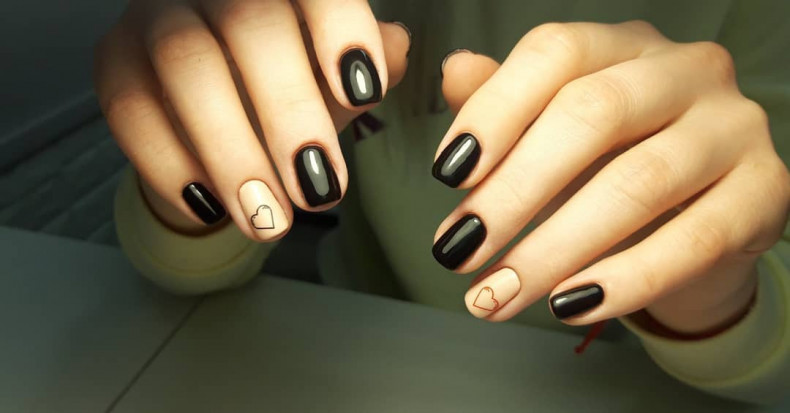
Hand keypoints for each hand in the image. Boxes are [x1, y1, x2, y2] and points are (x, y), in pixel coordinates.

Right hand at [95, 0, 409, 238]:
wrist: (215, 126)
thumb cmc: (287, 91)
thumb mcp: (336, 81)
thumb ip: (370, 64)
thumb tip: (396, 47)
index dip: (340, 29)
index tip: (364, 93)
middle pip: (248, 24)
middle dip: (290, 114)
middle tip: (321, 191)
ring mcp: (158, 16)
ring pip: (186, 63)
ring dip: (232, 151)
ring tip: (270, 219)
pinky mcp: (114, 59)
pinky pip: (130, 105)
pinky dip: (172, 165)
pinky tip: (214, 208)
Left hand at [433, 21, 789, 333]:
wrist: (697, 221)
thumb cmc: (610, 166)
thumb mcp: (551, 131)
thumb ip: (504, 103)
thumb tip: (456, 70)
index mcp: (622, 45)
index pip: (556, 53)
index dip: (495, 112)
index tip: (447, 177)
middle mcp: (684, 70)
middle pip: (592, 115)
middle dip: (513, 192)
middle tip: (459, 251)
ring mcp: (732, 127)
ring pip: (637, 183)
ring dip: (553, 249)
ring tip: (497, 294)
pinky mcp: (767, 190)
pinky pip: (693, 240)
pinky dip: (623, 280)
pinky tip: (568, 306)